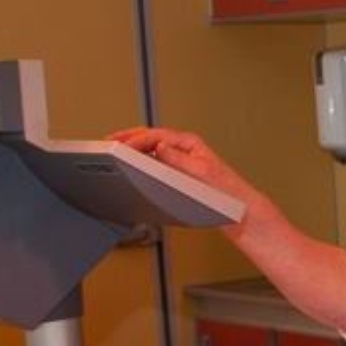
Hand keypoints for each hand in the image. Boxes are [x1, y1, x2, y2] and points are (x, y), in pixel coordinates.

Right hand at [110, 127, 256, 205]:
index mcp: (191, 144)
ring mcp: (181, 161)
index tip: (120, 146)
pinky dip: (141, 161)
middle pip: (152, 137)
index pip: (157, 135)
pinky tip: (131, 166)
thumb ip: (179, 159)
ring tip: (115, 150)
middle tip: (109, 141)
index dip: (137, 139)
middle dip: (130, 137)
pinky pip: (155, 162)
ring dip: (133, 147)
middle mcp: (186, 149)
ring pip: (152, 148)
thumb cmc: (225, 192)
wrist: (235, 210)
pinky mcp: (178, 173)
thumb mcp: (201, 172)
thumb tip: (159, 146)